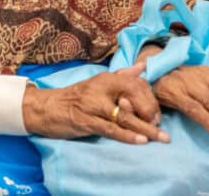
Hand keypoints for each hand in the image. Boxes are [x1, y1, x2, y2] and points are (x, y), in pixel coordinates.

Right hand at [22, 62, 168, 144]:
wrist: (47, 108)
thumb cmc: (75, 98)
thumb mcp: (97, 83)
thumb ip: (122, 76)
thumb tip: (143, 67)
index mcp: (105, 79)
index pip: (135, 83)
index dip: (150, 98)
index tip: (156, 114)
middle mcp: (100, 89)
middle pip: (132, 98)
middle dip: (151, 114)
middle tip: (161, 129)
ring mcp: (92, 105)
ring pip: (124, 117)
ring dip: (146, 129)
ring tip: (162, 138)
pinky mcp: (85, 121)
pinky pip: (110, 129)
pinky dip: (127, 135)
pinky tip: (141, 141)